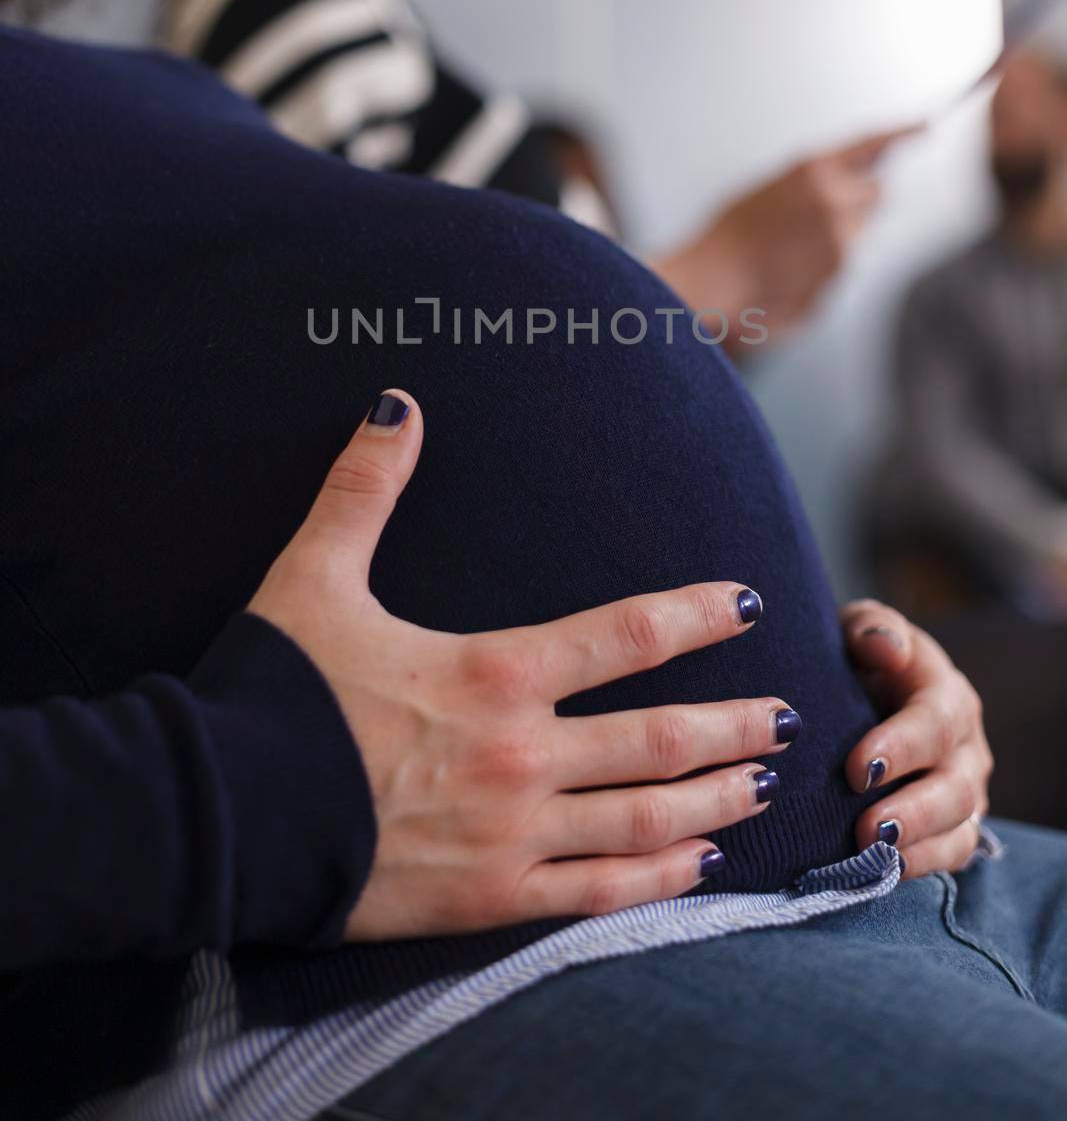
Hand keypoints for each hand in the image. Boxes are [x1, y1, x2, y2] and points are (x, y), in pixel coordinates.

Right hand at [250, 390, 799, 941]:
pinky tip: (699, 871)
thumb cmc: (272, 693)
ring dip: (716, 799)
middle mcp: (523, 754)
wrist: (216, 815)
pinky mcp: (489, 899)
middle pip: (663, 738)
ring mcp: (513, 833)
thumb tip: (395, 403)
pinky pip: (597, 894)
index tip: (747, 603)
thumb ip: (365, 489)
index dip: (698, 615)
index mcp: (496, 671)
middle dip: (735, 722)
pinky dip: (658, 884)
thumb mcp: (314, 576)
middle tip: (790, 713)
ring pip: (647, 820)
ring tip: (764, 785)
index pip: (629, 635)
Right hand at [652, 126, 919, 345]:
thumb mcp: (772, 188)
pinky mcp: (838, 276)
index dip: (902, 132)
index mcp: (815, 170)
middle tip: (818, 214)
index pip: (872, 142)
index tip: (923, 126)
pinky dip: (823, 267)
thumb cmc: (730, 234)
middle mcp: (836, 203)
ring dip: (839, 237)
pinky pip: (843, 265)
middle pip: (877, 195)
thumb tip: (849, 185)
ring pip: (859, 234)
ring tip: (791, 248)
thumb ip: (818, 182)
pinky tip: (788, 268)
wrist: (713, 280)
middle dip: (858, 202)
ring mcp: (841, 243)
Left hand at [841, 600, 992, 879]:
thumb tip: (887, 649)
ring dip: (919, 844)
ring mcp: (964, 788)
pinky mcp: (954, 824)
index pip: (936, 721)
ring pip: (960, 825)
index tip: (858, 769)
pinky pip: (952, 853)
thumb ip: (872, 628)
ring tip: (876, 853)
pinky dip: (923, 865)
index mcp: (945, 692)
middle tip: (868, 827)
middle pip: (956, 784)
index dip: (901, 748)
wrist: (863, 692)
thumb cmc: (859, 660)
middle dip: (914, 809)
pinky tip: (885, 870)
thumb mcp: (859, 630)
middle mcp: (965, 744)